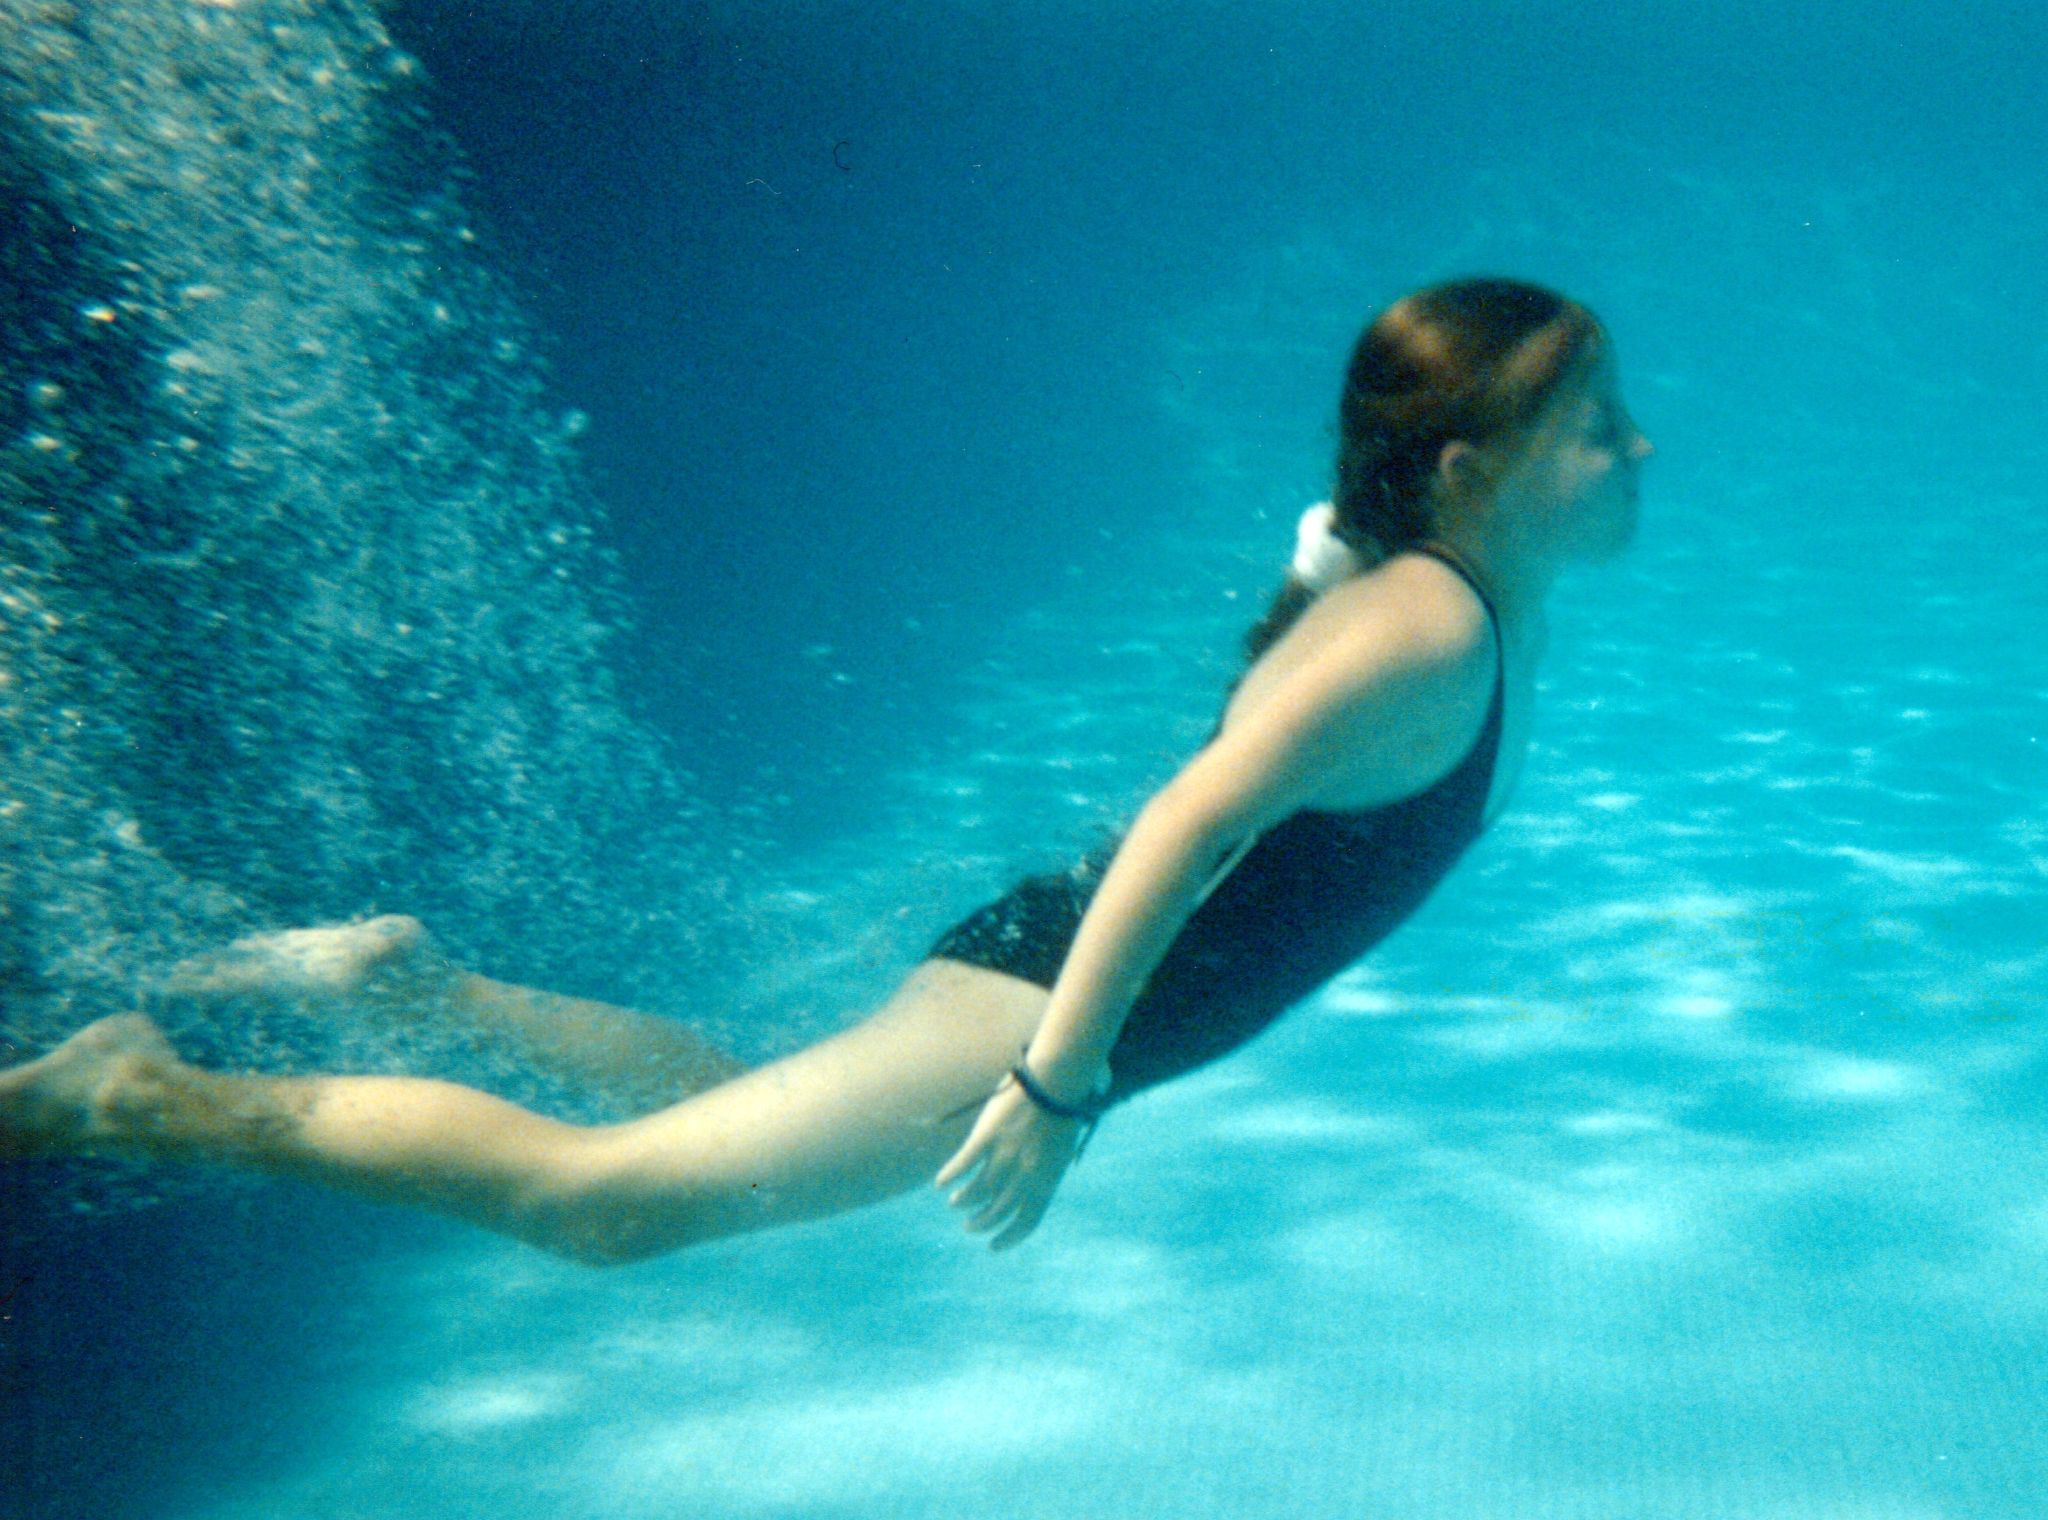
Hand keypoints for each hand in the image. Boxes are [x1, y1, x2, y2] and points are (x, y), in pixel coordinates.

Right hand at [935, 1076, 1084, 1250]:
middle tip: (970, 1226)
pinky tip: (941, 1183)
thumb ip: (1043, 1174)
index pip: (1026, 1222)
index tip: (993, 1246)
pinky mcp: (987, 1137)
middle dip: (980, 1224)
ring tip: (955, 1203)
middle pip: (996, 1212)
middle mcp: (1025, 1174)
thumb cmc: (1061, 1113)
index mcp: (1047, 1180)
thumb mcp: (1059, 1152)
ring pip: (976, 1192)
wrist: (1058, 1081)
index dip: (1008, 1238)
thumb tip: (1029, 1190)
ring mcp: (1005, 1156)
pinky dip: (950, 1176)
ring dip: (963, 1202)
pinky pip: (963, 1165)